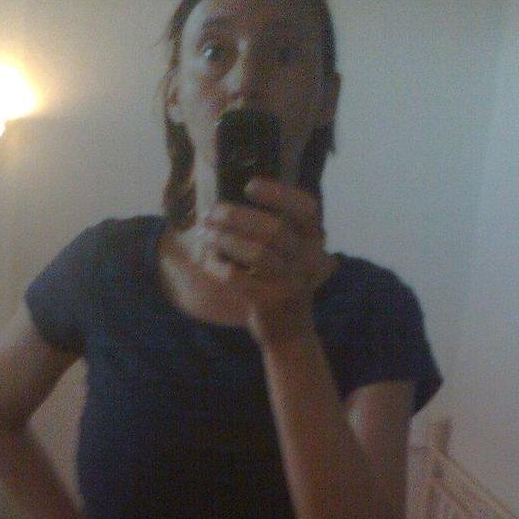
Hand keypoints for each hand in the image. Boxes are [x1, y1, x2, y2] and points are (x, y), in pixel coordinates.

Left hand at [198, 178, 328, 346]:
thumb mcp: (290, 254)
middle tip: (211, 212)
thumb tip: (230, 202)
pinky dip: (218, 266)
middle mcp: (307, 260)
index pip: (306, 208)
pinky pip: (237, 278)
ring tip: (205, 233)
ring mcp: (290, 282)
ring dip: (225, 239)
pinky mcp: (269, 302)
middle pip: (274, 229)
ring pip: (257, 253)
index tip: (249, 186)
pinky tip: (207, 259)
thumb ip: (273, 229)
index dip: (279, 194)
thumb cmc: (282, 283)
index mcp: (314, 241)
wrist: (290, 333)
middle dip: (237, 217)